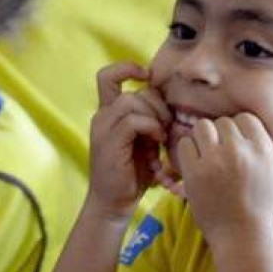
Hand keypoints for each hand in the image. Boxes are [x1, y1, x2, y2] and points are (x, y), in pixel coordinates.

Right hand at [85, 61, 171, 217]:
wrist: (113, 203)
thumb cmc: (132, 174)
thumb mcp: (143, 142)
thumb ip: (149, 120)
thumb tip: (170, 105)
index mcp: (107, 114)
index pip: (108, 76)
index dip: (128, 68)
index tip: (147, 76)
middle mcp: (101, 116)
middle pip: (133, 91)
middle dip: (157, 105)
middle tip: (167, 126)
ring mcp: (103, 128)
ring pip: (132, 102)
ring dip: (155, 117)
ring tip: (161, 136)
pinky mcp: (109, 141)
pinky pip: (133, 120)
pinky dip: (150, 127)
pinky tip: (156, 142)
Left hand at [173, 114, 272, 245]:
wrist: (242, 236)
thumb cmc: (260, 208)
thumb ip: (264, 150)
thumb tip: (250, 130)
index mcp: (262, 150)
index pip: (245, 118)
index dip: (238, 129)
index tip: (234, 144)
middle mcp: (240, 151)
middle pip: (222, 122)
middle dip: (219, 135)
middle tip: (218, 152)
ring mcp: (216, 161)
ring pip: (201, 127)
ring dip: (201, 138)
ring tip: (204, 155)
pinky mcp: (195, 172)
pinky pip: (184, 144)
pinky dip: (187, 151)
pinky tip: (194, 164)